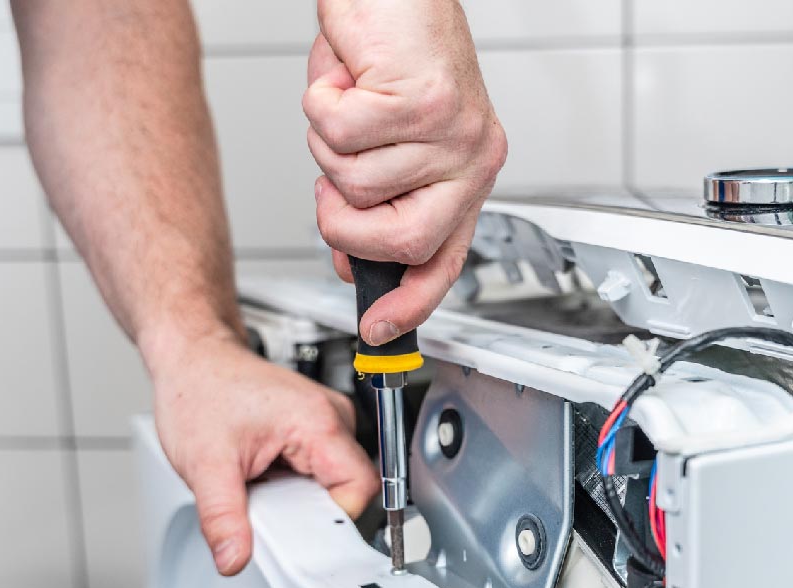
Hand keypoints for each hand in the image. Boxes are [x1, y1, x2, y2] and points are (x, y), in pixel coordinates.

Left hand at [150, 333, 378, 574]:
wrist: (191, 358)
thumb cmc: (199, 389)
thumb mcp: (205, 464)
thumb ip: (222, 518)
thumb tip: (233, 558)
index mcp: (317, 421)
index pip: (359, 490)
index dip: (331, 520)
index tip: (298, 534)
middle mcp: (331, 416)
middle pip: (348, 488)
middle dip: (309, 512)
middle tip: (267, 509)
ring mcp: (326, 419)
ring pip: (334, 482)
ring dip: (299, 498)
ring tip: (261, 486)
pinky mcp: (314, 426)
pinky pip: (319, 471)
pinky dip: (293, 484)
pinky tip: (265, 475)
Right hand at [305, 0, 506, 346]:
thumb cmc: (387, 53)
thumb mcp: (384, 143)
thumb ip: (377, 202)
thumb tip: (352, 262)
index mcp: (467, 173)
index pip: (444, 259)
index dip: (410, 301)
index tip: (379, 329)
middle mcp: (471, 157)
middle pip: (402, 241)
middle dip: (344, 225)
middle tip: (328, 191)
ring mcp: (452, 132)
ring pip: (357, 183)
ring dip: (328, 144)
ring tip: (350, 103)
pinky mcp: (423, 100)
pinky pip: (340, 134)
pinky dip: (322, 103)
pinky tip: (347, 77)